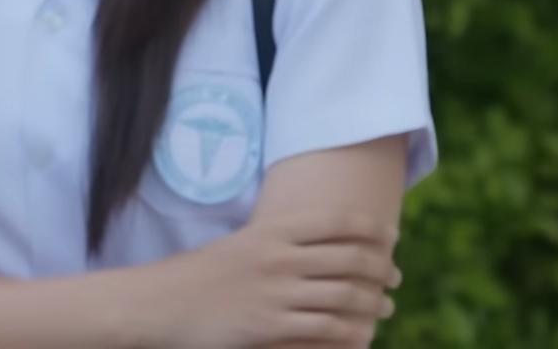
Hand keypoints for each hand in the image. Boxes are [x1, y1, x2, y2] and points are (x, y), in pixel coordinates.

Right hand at [136, 209, 400, 347]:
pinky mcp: (272, 326)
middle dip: (382, 269)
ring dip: (374, 303)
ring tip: (384, 307)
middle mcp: (279, 258)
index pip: (339, 222)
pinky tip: (361, 335)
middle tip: (394, 276)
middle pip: (352, 259)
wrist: (163, 303)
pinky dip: (352, 333)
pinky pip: (328, 330)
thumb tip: (325, 241)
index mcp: (272, 231)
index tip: (390, 236)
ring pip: (346, 296)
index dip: (373, 228)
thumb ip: (281, 240)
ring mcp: (277, 293)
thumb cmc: (204, 273)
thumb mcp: (243, 243)